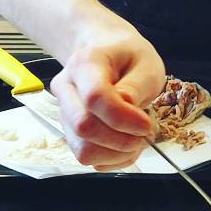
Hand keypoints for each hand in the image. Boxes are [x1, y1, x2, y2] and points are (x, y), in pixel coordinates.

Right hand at [51, 27, 166, 170]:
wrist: (108, 52)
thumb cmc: (129, 57)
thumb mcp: (146, 64)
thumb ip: (136, 88)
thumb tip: (127, 115)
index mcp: (85, 63)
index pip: (95, 97)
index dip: (123, 118)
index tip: (146, 125)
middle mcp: (66, 87)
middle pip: (83, 126)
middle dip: (121, 139)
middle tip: (145, 134)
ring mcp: (64, 112)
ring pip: (83, 149)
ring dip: (117, 153)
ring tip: (137, 139)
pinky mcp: (69, 131)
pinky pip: (87, 157)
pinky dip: (111, 159)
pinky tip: (126, 144)